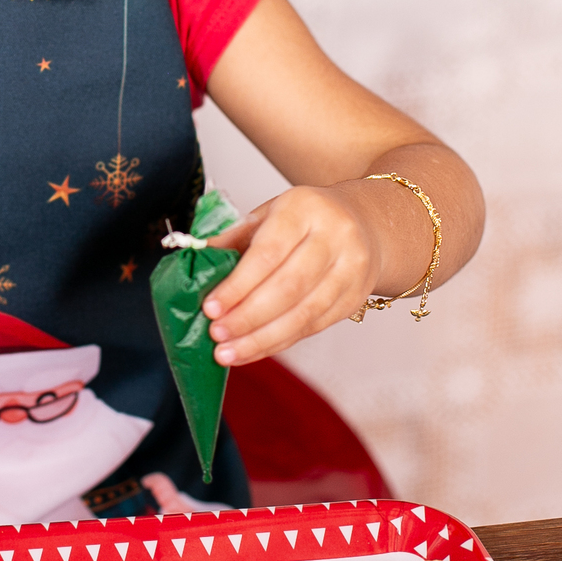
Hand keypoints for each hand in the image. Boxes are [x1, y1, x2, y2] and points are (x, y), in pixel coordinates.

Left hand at [201, 184, 381, 365]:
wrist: (364, 222)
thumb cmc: (306, 218)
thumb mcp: (270, 213)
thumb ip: (235, 237)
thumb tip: (197, 259)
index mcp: (305, 208)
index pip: (268, 253)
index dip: (238, 285)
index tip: (210, 307)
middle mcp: (334, 237)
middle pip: (288, 288)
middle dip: (247, 317)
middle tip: (216, 335)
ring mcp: (350, 270)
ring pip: (303, 314)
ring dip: (261, 339)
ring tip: (228, 352)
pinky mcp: (355, 298)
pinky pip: (313, 327)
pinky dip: (279, 342)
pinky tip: (253, 349)